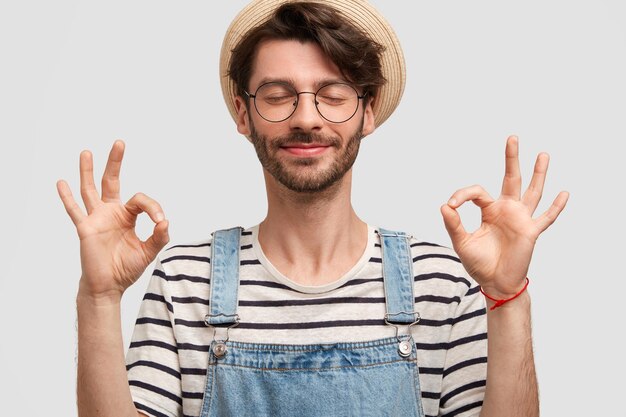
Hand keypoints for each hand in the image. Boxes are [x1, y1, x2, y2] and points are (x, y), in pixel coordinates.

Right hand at [57, 140, 168, 302]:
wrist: (109, 286)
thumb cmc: (126, 268)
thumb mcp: (149, 251)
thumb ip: (159, 237)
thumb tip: (165, 221)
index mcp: (128, 216)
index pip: (141, 200)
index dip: (153, 208)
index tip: (160, 222)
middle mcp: (111, 213)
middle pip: (112, 181)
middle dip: (115, 162)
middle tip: (119, 142)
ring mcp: (96, 218)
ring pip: (90, 190)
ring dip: (88, 171)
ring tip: (86, 152)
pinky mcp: (86, 228)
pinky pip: (75, 210)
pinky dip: (67, 197)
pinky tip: (61, 183)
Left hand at [440, 136, 568, 298]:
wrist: (495, 283)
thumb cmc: (479, 263)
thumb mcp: (462, 243)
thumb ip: (454, 224)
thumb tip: (444, 206)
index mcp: (489, 211)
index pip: (477, 192)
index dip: (463, 195)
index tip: (452, 205)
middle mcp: (506, 210)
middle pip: (511, 179)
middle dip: (511, 159)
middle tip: (512, 138)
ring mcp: (521, 219)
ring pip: (532, 192)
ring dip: (538, 174)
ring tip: (543, 154)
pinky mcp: (531, 232)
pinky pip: (546, 218)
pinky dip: (555, 207)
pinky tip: (564, 193)